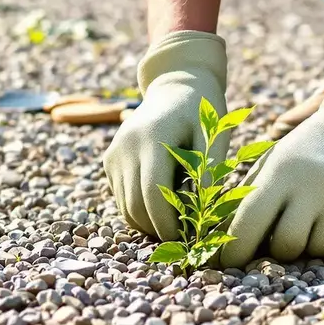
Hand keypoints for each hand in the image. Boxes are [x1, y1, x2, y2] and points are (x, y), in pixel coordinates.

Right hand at [103, 31, 228, 240]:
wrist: (176, 85)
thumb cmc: (203, 111)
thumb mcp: (214, 134)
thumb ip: (209, 170)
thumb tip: (203, 212)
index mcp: (153, 138)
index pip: (155, 194)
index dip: (169, 224)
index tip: (188, 239)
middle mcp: (126, 146)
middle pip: (136, 206)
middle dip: (159, 229)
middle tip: (185, 238)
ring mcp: (114, 154)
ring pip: (126, 207)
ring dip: (148, 224)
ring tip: (177, 223)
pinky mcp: (109, 160)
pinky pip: (122, 198)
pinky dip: (139, 211)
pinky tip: (163, 206)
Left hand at [220, 65, 323, 266]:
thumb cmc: (305, 151)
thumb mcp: (271, 165)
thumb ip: (244, 202)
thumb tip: (217, 249)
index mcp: (278, 173)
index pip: (247, 224)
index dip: (234, 252)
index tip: (227, 265)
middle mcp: (310, 186)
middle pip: (286, 246)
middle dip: (282, 249)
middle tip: (284, 235)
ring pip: (318, 249)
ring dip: (312, 243)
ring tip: (315, 215)